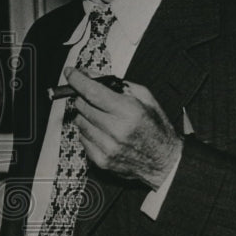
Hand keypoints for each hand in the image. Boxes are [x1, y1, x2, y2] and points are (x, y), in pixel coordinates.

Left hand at [66, 67, 181, 188]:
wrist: (164, 161)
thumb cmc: (155, 127)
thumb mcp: (144, 97)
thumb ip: (116, 84)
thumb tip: (90, 75)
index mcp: (129, 111)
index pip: (92, 92)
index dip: (77, 80)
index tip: (70, 73)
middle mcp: (117, 130)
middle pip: (82, 105)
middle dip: (84, 97)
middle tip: (95, 98)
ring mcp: (107, 148)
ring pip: (79, 121)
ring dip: (86, 115)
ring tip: (104, 117)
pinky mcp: (101, 161)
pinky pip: (82, 138)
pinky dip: (88, 132)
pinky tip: (103, 132)